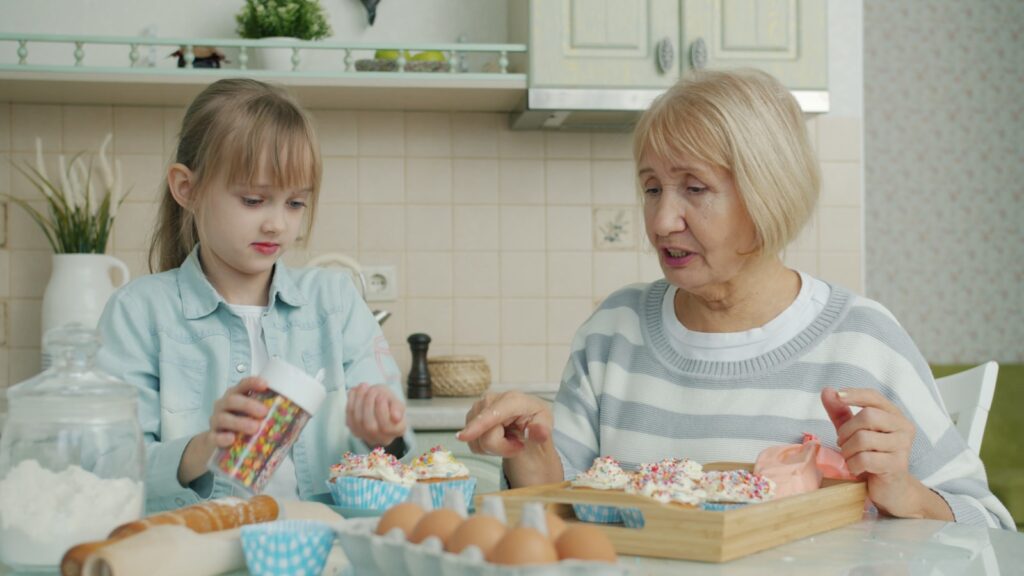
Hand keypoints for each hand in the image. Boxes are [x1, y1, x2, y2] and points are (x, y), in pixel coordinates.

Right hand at [209, 376, 270, 447]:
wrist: (218, 443)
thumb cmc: (241, 426)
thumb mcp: (255, 418)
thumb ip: (272, 418)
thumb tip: (298, 424)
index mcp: (237, 396)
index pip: (243, 385)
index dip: (253, 382)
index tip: (265, 384)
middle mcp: (224, 406)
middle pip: (232, 399)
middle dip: (248, 404)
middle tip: (264, 412)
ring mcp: (216, 421)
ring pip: (223, 418)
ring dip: (239, 422)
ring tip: (254, 428)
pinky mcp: (211, 438)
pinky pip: (214, 436)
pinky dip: (222, 438)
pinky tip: (231, 440)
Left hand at [346, 383, 406, 446]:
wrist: (379, 406)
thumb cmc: (390, 403)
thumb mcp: (397, 401)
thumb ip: (397, 407)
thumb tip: (396, 417)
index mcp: (397, 431)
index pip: (386, 426)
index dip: (381, 410)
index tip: (381, 395)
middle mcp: (382, 438)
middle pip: (370, 426)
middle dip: (368, 404)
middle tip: (372, 389)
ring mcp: (366, 436)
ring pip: (358, 421)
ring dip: (359, 400)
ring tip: (363, 386)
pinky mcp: (354, 430)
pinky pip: (349, 417)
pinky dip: (350, 402)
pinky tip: (354, 390)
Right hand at [456, 392, 552, 457]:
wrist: (525, 419)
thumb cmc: (535, 419)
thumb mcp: (545, 424)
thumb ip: (542, 430)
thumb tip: (539, 432)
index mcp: (512, 399)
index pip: (493, 415)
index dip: (478, 426)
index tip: (463, 437)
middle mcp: (491, 399)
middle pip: (486, 435)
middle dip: (502, 447)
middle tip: (518, 444)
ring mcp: (477, 408)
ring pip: (477, 441)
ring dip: (494, 448)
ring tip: (508, 438)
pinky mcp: (470, 417)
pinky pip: (473, 443)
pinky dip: (486, 447)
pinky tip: (498, 438)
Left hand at [821, 387, 950, 519]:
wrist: (890, 489)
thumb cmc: (871, 455)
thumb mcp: (853, 431)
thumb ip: (840, 411)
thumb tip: (827, 390)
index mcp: (894, 415)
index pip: (874, 397)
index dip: (855, 394)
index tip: (838, 395)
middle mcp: (903, 427)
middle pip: (867, 416)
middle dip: (846, 430)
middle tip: (843, 443)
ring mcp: (903, 447)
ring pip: (864, 438)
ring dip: (848, 450)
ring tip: (850, 457)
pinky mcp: (897, 466)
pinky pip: (865, 459)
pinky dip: (853, 464)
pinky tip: (856, 469)